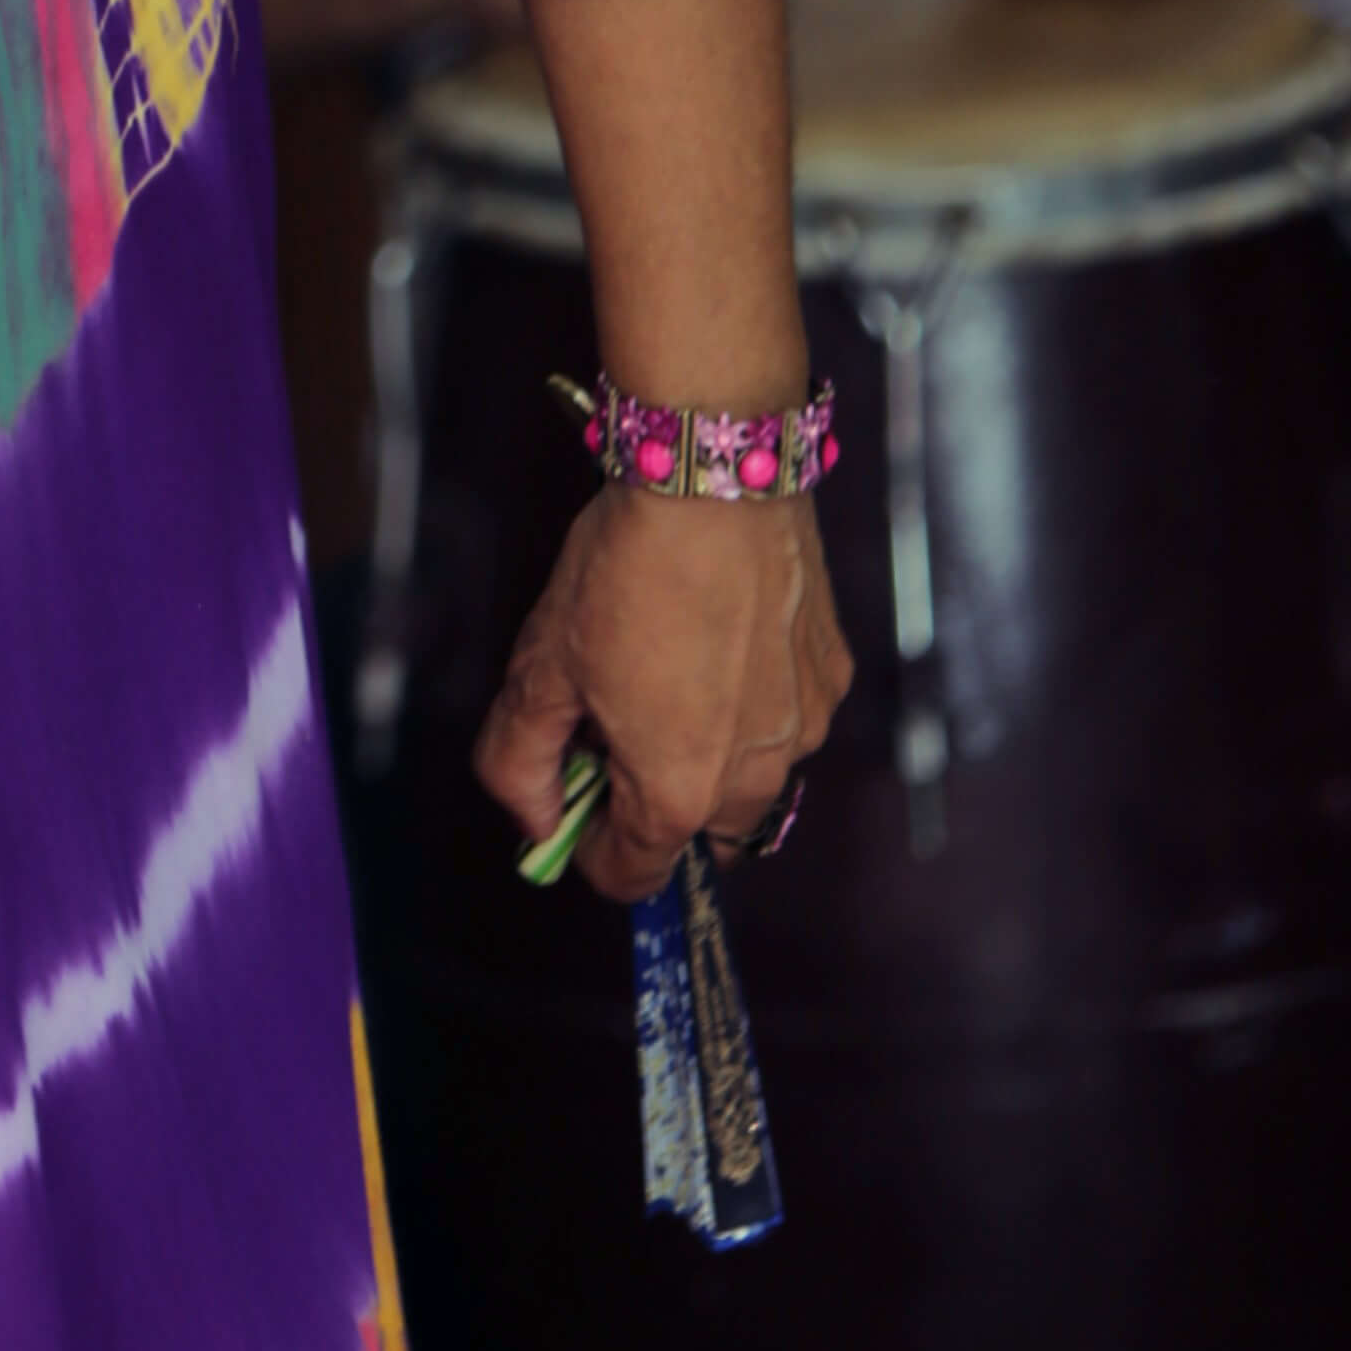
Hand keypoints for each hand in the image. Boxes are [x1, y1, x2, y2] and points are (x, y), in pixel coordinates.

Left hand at [473, 487, 852, 903]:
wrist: (715, 475)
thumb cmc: (625, 569)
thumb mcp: (541, 666)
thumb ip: (520, 762)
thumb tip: (532, 821)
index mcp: (680, 792)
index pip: (633, 875)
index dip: (588, 849)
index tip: (569, 802)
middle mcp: (757, 776)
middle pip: (698, 835)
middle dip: (652, 802)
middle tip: (611, 727)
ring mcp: (806, 725)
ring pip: (749, 780)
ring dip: (707, 754)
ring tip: (665, 671)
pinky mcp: (831, 674)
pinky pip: (785, 719)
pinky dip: (750, 704)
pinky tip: (716, 636)